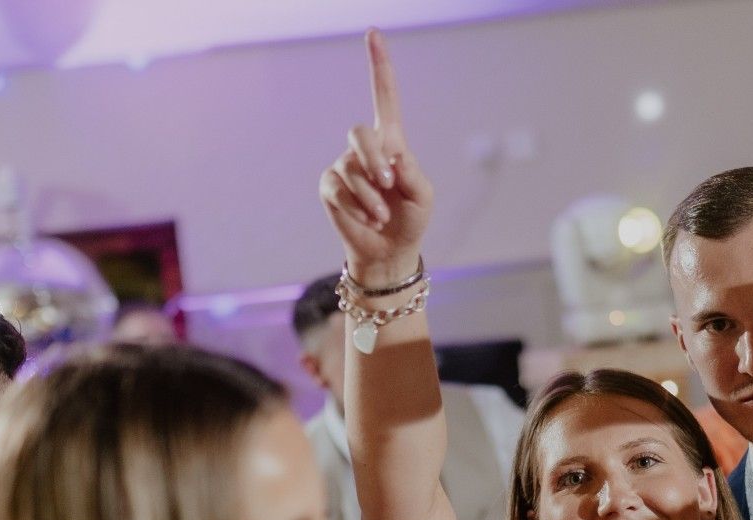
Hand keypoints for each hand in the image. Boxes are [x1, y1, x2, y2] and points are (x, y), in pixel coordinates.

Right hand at [318, 29, 432, 284]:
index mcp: (392, 142)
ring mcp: (344, 165)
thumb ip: (412, 173)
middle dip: (375, 158)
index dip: (379, 66)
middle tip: (390, 182)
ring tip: (382, 215)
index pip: (384, 98)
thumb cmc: (411, 219)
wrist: (390, 251)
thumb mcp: (423, 195)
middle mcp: (365, 148)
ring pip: (351, 167)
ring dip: (370, 194)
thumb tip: (391, 157)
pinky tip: (369, 218)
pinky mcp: (330, 186)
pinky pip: (339, 188)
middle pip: (362, 133)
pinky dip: (357, 205)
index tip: (373, 34)